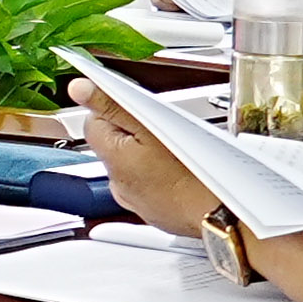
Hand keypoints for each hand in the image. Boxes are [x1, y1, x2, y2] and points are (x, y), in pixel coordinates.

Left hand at [76, 94, 265, 278]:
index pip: (94, 122)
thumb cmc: (193, 170)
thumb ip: (112, 104)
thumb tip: (78, 89)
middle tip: (164, 127)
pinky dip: (161, 176)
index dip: (115, 109)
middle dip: (134, 131)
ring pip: (134, 165)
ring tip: (176, 149)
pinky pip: (150, 185)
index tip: (136, 106)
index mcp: (113, 159)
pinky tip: (182, 171)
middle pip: (115, 143)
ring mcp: (137, 201)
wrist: (223, 212)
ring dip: (149, 154)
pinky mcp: (155, 212)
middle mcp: (118, 184)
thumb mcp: (150, 123)